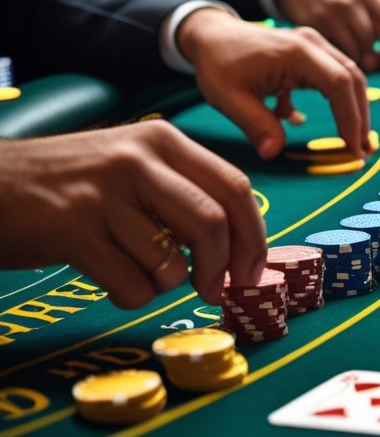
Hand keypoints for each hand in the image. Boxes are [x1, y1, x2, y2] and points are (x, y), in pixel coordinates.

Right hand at [0, 122, 264, 307]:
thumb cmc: (70, 183)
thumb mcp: (131, 166)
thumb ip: (183, 193)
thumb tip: (238, 246)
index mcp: (162, 141)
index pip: (235, 188)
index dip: (253, 236)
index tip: (253, 270)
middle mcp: (138, 160)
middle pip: (213, 224)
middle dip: (222, 268)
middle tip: (214, 291)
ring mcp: (104, 194)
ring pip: (170, 262)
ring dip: (163, 284)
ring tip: (135, 269)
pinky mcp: (73, 231)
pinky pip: (131, 284)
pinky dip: (131, 295)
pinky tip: (110, 279)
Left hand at [178, 9, 369, 160]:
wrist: (211, 34)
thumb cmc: (218, 63)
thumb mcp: (229, 98)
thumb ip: (256, 125)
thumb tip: (274, 153)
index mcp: (296, 53)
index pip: (339, 84)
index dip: (351, 117)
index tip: (353, 148)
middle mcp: (312, 44)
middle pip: (353, 79)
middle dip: (360, 117)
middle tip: (363, 150)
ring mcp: (314, 44)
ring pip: (349, 76)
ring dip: (354, 109)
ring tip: (354, 140)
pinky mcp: (312, 51)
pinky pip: (335, 75)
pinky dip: (340, 101)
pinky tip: (329, 123)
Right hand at [275, 0, 379, 71]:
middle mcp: (350, 0)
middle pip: (373, 39)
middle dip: (379, 55)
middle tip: (379, 61)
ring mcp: (329, 13)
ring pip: (355, 49)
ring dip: (361, 58)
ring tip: (360, 53)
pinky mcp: (312, 25)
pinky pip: (336, 50)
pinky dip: (343, 56)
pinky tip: (342, 50)